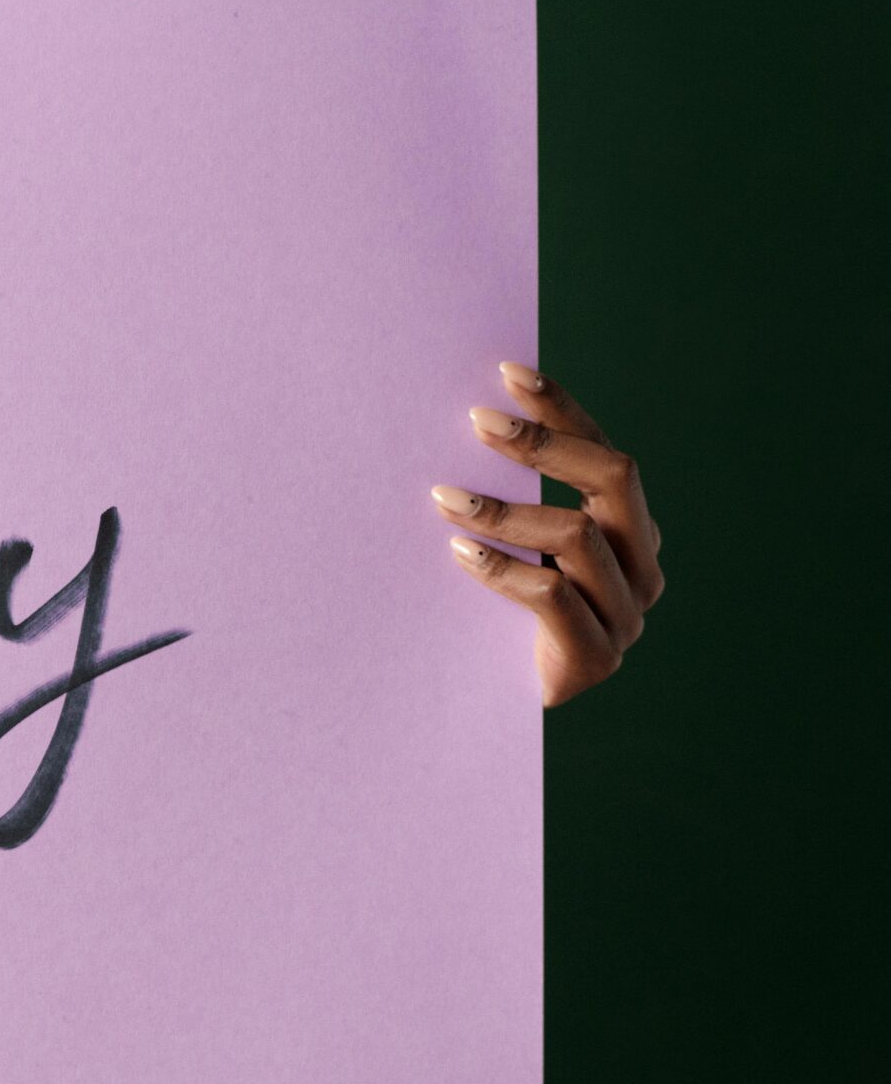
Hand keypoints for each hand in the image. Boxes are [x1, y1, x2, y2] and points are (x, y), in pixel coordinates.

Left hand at [435, 362, 663, 706]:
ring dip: (505, 510)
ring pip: (580, 537)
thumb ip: (507, 495)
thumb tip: (462, 421)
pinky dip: (503, 567)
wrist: (488, 711)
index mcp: (629, 530)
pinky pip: (553, 596)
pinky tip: (457, 552)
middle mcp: (641, 566)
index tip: (507, 372)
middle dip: (545, 443)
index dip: (562, 409)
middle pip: (614, 480)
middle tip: (476, 420)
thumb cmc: (488, 614)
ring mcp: (625, 616)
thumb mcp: (506, 544)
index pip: (604, 452)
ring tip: (443, 497)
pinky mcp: (596, 659)